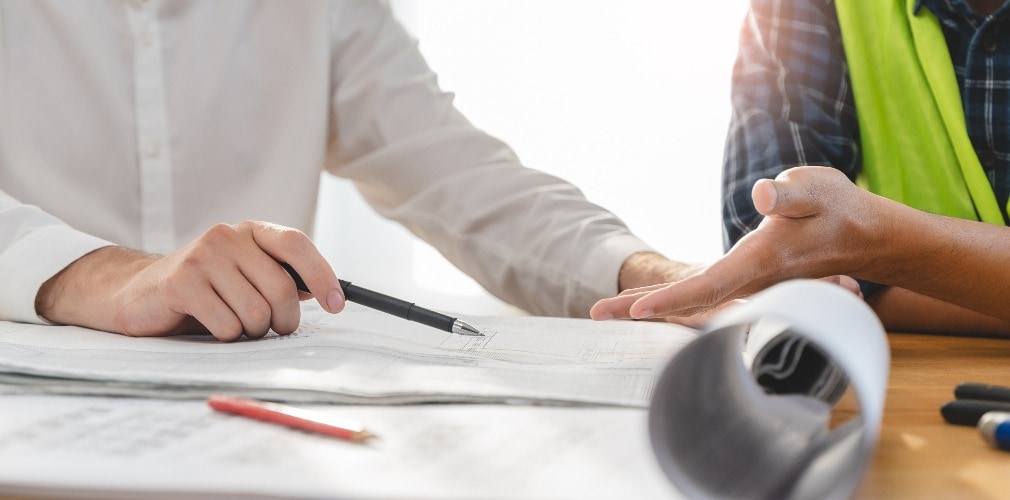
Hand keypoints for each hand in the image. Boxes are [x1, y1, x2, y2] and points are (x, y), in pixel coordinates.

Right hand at [36, 221, 344, 340]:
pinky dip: (225, 336)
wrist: (136, 293)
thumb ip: (282, 279)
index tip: (336, 305)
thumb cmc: (204, 290)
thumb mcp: (246, 277)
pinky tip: (209, 325)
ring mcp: (203, 256)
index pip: (297, 244)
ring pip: (256, 313)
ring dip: (251, 332)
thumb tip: (328, 293)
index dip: (322, 275)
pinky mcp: (181, 282)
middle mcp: (228, 236)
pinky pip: (227, 325)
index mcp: (250, 232)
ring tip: (232, 324)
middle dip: (284, 321)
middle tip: (271, 328)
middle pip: (281, 289)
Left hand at [592, 167, 877, 319]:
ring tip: (605, 311)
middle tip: (594, 314)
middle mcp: (748, 281)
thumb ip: (789, 194)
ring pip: (690, 302)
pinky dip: (670, 300)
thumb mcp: (816, 189)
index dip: (670, 299)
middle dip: (642, 309)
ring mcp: (745, 286)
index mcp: (759, 262)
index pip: (708, 286)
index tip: (635, 311)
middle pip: (688, 302)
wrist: (863, 235)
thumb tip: (762, 195)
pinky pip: (700, 296)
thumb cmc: (837, 208)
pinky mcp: (744, 281)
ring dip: (650, 307)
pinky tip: (646, 303)